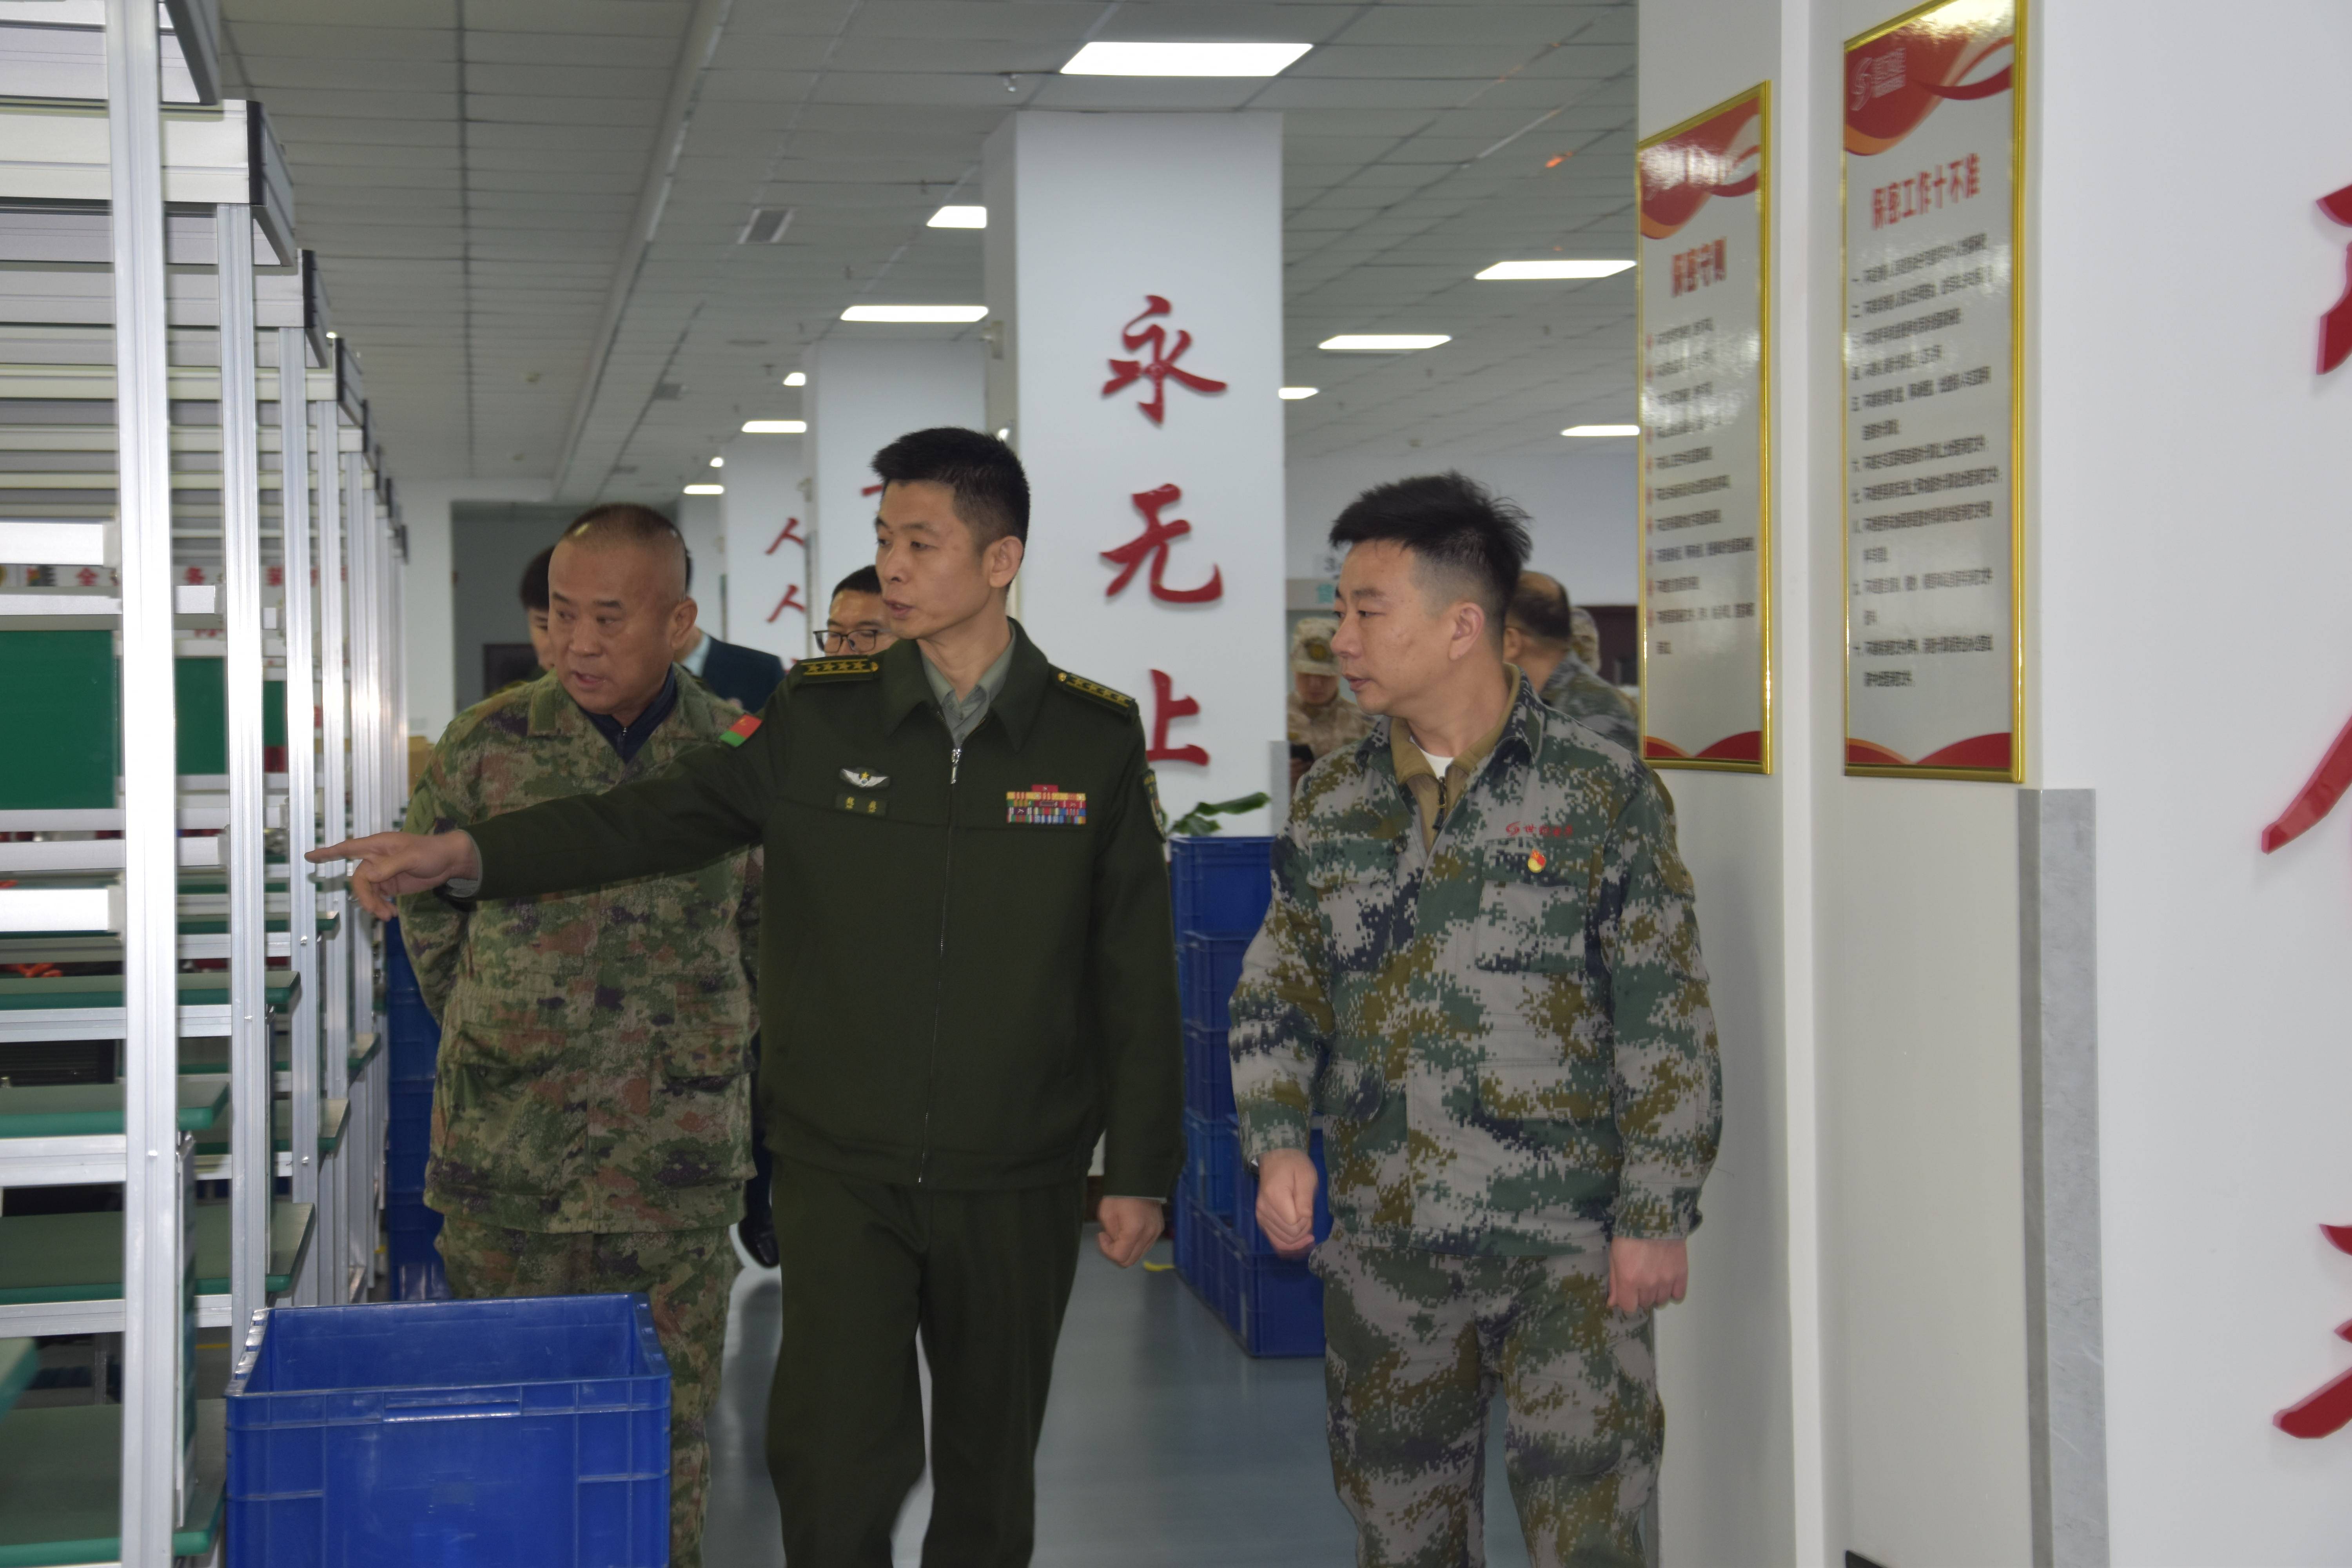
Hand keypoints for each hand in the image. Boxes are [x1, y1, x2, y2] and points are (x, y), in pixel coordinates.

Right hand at [306, 831, 480, 919]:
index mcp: (377, 846)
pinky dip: (382, 907)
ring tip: (389, 916)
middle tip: (379, 912)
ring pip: (367, 892)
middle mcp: (375, 859)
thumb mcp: (412, 857)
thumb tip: (369, 875)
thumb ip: (389, 866)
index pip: (347, 848)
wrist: (450, 862)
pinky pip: (378, 897)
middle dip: (365, 898)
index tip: (308, 857)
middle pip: (359, 880)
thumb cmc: (431, 851)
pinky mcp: (391, 885)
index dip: (327, 853)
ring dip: (374, 905)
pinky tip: (392, 914)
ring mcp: (383, 873)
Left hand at [1096, 1197, 1163, 1267]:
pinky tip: (1129, 1230)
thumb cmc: (1119, 1195)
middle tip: (1108, 1237)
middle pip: (1130, 1260)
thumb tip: (1115, 1245)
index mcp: (1135, 1230)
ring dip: (1126, 1249)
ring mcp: (1156, 1233)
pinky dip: (1135, 1244)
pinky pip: (1145, 1246)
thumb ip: (1111, 1236)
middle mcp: (1149, 1234)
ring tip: (1119, 1232)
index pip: (1121, 1257)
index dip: (1107, 1250)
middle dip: (1116, 1252)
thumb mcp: (1106, 1214)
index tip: (1102, 1235)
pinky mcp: (1158, 1229)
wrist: (1138, 1180)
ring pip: (1138, 1255)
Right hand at [1254, 1148, 1319, 1257]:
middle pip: (1288, 1235)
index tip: (1309, 1210)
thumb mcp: (1306, 1176)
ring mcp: (1260, 1216)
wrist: (1276, 1157)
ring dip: (1297, 1239)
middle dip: (1303, 1231)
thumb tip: (1306, 1217)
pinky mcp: (1261, 1219)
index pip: (1293, 1225)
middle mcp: (1264, 1210)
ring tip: (1307, 1228)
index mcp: (1275, 1197)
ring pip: (1281, 1241)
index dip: (1306, 1222)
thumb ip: (1305, 1198)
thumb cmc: (1294, 1165)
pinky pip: (1274, 1240)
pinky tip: (1299, 1240)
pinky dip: (1288, 1244)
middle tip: (1309, 1217)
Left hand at [1607, 1236, 1688, 1313]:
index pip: (1629, 1307)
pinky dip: (1672, 1291)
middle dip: (1641, 1294)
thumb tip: (1612, 1303)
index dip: (1627, 1301)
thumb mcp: (1614, 1256)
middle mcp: (1648, 1284)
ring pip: (1661, 1300)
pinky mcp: (1681, 1274)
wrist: (1654, 1218)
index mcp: (1629, 1280)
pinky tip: (1667, 1281)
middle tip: (1641, 1278)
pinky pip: (1678, 1295)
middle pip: (1645, 1303)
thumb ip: (1614, 1282)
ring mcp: (1666, 1280)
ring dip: (1656, 1293)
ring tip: (1654, 1278)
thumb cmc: (1629, 1236)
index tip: (1628, 1292)